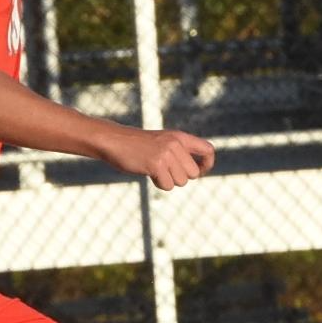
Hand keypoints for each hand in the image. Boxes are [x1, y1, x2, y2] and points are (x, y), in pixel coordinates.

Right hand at [99, 127, 216, 190]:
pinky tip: (148, 173)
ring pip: (181, 181)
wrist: (113, 141)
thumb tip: (196, 172)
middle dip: (181, 178)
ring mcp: (166, 154)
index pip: (208, 150)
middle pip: (193, 173)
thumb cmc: (136, 145)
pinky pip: (167, 185)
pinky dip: (159, 184)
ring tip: (154, 170)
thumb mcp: (161, 142)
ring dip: (168, 181)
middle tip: (166, 172)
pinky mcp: (156, 164)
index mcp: (179, 137)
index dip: (207, 164)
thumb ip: (179, 152)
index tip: (198, 172)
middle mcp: (175, 144)